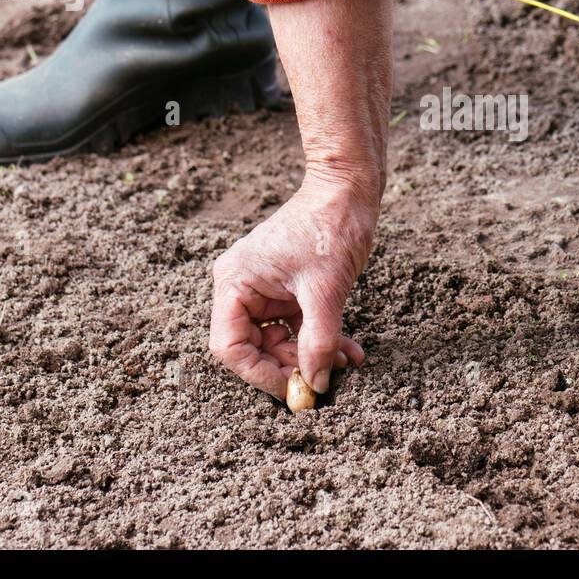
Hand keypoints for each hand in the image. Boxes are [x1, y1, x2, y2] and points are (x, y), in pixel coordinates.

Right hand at [209, 175, 375, 401]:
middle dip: (289, 366)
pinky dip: (319, 340)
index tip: (293, 389)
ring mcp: (264, 289)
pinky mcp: (287, 289)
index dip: (259, 374)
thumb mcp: (326, 290)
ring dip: (309, 355)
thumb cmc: (330, 226)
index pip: (229, 346)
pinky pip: (296, 326)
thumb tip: (314, 382)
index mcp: (235, 282)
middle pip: (253, 347)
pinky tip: (347, 351)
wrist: (348, 190)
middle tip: (322, 378)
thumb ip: (318, 340)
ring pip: (278, 341)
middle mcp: (241, 287)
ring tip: (342, 362)